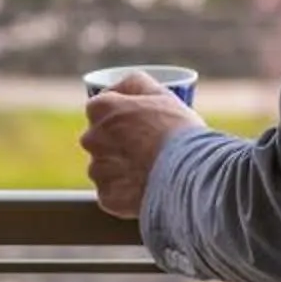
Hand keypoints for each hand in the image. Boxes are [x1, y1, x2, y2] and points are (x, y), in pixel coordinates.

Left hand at [80, 73, 202, 219]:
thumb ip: (136, 84)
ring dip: (121, 168)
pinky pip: (113, 193)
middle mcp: (91, 139)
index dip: (121, 114)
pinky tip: (146, 188)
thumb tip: (121, 86)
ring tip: (150, 170)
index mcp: (100, 109)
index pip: (101, 108)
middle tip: (146, 147)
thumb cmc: (177, 131)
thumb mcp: (162, 94)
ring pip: (105, 168)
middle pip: (101, 139)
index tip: (138, 122)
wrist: (188, 175)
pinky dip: (126, 192)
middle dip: (118, 142)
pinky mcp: (106, 197)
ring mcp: (97, 170)